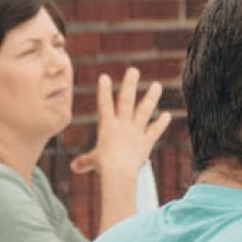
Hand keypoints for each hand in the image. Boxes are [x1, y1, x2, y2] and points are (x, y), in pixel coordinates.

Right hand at [69, 68, 171, 182]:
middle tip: (134, 69)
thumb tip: (74, 167)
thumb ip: (84, 162)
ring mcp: (135, 131)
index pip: (104, 104)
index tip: (104, 76)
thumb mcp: (92, 162)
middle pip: (126, 100)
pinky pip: (155, 131)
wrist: (118, 171)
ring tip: (157, 85)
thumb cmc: (103, 167)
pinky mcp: (146, 141)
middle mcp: (122, 124)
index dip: (104, 91)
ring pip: (144, 110)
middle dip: (129, 84)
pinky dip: (161, 123)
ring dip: (151, 97)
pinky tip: (168, 115)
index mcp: (107, 125)